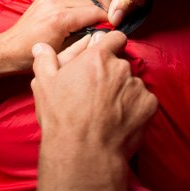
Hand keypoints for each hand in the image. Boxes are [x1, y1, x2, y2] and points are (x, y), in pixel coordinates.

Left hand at [0, 0, 106, 73]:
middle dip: (97, 13)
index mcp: (61, 19)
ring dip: (86, 8)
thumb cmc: (31, 58)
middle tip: (104, 25)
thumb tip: (101, 36)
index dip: (106, 19)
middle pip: (87, 3)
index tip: (113, 26)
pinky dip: (73, 4)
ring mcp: (47, 0)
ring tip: (90, 21)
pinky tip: (75, 16)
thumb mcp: (62, 54)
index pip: (93, 13)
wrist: (7, 50)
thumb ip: (84, 42)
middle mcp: (54, 5)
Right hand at [31, 31, 157, 190]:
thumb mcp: (44, 85)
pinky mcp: (149, 105)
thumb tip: (41, 47)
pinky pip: (144, 100)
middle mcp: (120, 67)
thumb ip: (45, 60)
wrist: (84, 152)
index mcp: (97, 57)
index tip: (105, 56)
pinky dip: (136, 107)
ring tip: (108, 110)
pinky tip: (120, 119)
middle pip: (121, 63)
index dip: (110, 45)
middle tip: (98, 92)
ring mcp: (137, 86)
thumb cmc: (63, 118)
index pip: (115, 38)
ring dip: (124, 91)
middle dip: (113, 74)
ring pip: (132, 83)